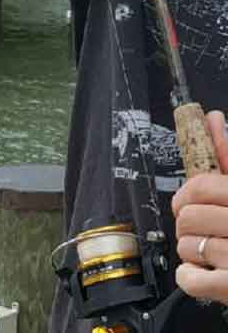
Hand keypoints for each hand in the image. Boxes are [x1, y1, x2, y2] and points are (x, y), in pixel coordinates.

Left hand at [172, 110, 227, 302]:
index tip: (188, 200)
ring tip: (215, 251)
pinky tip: (207, 272)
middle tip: (205, 228)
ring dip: (193, 250)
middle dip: (190, 223)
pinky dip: (190, 276)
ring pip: (187, 245)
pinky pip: (191, 279)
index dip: (186, 193)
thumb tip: (214, 121)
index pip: (201, 186)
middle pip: (189, 216)